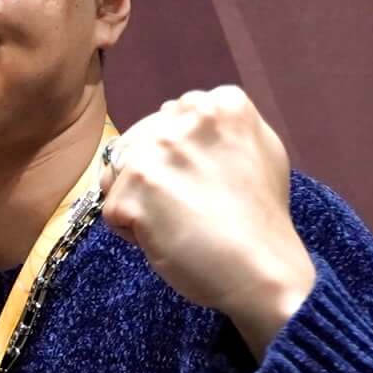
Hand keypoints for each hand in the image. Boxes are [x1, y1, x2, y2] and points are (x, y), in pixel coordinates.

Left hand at [103, 86, 311, 353]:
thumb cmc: (262, 217)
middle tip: (192, 206)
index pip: (168, 116)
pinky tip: (167, 237)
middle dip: (151, 176)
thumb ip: (218, 124)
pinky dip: (130, 230)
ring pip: (119, 172)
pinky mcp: (135, 188)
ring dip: (138, 200)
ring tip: (178, 220)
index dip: (176, 156)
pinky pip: (110, 208)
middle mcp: (188, 118)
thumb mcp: (260, 149)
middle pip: (137, 142)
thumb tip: (175, 110)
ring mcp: (158, 152)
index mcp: (222, 103)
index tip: (206, 180)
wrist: (262, 269)